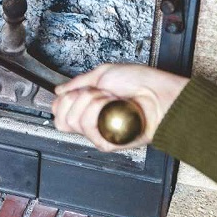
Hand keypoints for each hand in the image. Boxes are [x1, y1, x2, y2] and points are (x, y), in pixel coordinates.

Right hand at [52, 64, 188, 151]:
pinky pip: (87, 127)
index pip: (59, 110)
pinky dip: (99, 110)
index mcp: (87, 107)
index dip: (64, 99)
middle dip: (77, 98)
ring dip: (92, 102)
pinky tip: (113, 107)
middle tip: (97, 93)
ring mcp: (97, 132)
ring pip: (72, 121)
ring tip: (110, 99)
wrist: (158, 95)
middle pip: (61, 118)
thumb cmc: (140, 82)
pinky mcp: (106, 142)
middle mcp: (90, 121)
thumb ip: (77, 83)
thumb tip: (58, 91)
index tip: (79, 90)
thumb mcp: (103, 74)